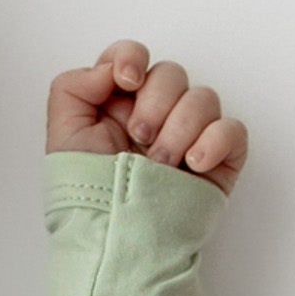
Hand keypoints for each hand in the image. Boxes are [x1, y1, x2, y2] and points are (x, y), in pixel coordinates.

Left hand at [46, 43, 246, 192]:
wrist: (117, 239)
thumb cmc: (89, 195)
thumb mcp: (62, 137)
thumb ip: (72, 87)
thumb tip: (111, 68)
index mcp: (118, 104)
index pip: (133, 56)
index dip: (132, 57)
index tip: (126, 81)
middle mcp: (156, 114)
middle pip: (171, 73)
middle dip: (155, 103)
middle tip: (138, 138)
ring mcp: (189, 136)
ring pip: (203, 97)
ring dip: (179, 129)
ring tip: (160, 164)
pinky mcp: (217, 159)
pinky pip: (233, 129)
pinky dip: (214, 141)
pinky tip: (193, 165)